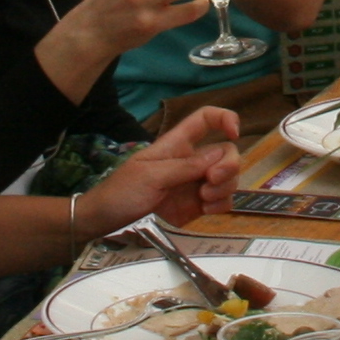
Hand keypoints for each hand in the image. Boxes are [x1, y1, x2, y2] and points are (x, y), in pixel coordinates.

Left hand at [80, 107, 246, 232]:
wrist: (105, 221)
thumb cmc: (122, 191)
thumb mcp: (150, 176)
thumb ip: (185, 167)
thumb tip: (220, 155)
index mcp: (177, 144)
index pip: (205, 119)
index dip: (224, 118)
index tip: (234, 133)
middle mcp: (191, 161)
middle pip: (226, 152)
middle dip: (228, 165)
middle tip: (211, 181)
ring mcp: (195, 184)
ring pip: (228, 178)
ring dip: (224, 188)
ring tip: (203, 200)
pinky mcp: (196, 206)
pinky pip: (221, 201)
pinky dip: (221, 205)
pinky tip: (206, 211)